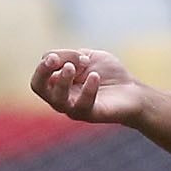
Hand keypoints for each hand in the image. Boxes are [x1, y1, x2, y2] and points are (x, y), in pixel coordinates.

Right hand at [31, 49, 145, 124]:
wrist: (132, 90)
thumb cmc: (107, 74)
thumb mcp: (86, 56)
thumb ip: (69, 55)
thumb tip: (55, 60)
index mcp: (58, 83)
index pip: (39, 77)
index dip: (43, 65)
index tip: (56, 56)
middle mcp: (61, 98)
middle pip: (39, 88)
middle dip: (43, 72)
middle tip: (56, 60)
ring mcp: (74, 108)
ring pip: (57, 100)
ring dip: (62, 81)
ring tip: (73, 67)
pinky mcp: (90, 115)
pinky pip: (82, 105)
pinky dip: (87, 89)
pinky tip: (95, 77)